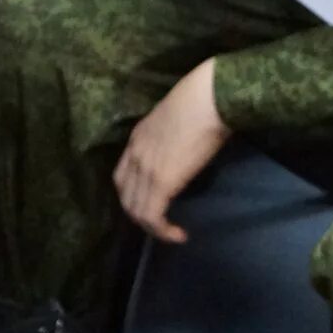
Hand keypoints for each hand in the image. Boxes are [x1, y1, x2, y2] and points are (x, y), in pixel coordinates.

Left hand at [113, 59, 229, 244]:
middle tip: (162, 225)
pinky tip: (179, 235)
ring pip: (136, 211)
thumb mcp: (177, 119)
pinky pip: (152, 216)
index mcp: (138, 137)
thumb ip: (172, 137)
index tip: (153, 204)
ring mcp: (145, 168)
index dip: (133, 195)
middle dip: (141, 216)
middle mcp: (134, 154)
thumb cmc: (204, 100)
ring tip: (171, 234)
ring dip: (152, 228)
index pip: (123, 176)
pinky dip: (163, 231)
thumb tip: (184, 150)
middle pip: (125, 197)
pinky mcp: (161, 182)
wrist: (210, 97)